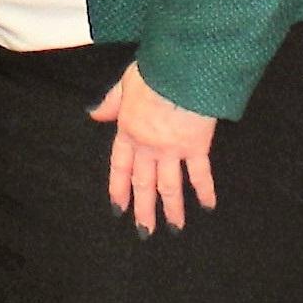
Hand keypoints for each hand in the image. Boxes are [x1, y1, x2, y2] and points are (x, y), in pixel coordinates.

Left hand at [91, 67, 216, 233]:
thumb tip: (94, 114)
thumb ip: (111, 102)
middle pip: (144, 183)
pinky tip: (208, 207)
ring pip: (169, 186)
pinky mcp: (195, 147)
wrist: (181, 70)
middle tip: (144, 232)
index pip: (120, 167)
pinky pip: (200, 174)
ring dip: (171, 210)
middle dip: (144, 210)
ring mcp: (172, 150)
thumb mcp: (125, 83)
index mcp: (128, 131)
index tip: (118, 209)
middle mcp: (148, 147)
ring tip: (174, 229)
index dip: (119, 189)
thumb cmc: (154, 71)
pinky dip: (204, 191)